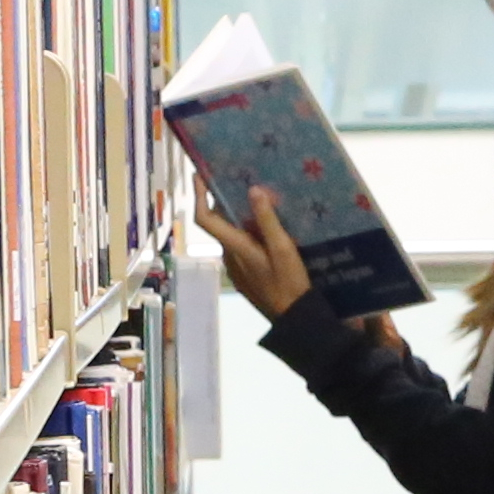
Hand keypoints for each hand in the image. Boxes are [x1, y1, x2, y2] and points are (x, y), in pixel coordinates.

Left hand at [203, 187, 310, 318]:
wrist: (294, 318)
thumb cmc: (289, 283)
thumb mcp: (283, 249)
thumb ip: (267, 220)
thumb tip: (252, 189)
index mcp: (235, 247)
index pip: (205, 219)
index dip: (199, 196)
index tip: (200, 175)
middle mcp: (229, 256)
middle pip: (219, 223)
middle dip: (225, 201)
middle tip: (242, 180)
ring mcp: (235, 267)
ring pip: (231, 234)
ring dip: (240, 217)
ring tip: (261, 199)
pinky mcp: (244, 274)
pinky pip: (240, 246)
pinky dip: (248, 232)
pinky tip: (268, 229)